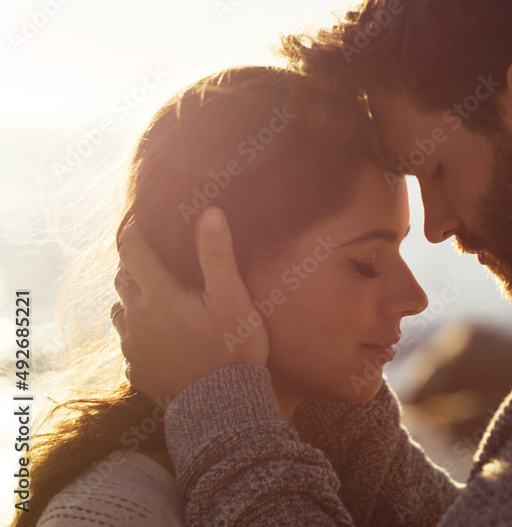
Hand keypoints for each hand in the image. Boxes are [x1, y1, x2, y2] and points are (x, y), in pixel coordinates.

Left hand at [115, 207, 268, 401]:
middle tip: (162, 263)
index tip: (145, 222)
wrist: (222, 407)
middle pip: (123, 278)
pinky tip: (164, 339)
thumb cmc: (232, 349)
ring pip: (121, 310)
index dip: (135, 231)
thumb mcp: (232, 299)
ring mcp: (132, 347)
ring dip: (135, 300)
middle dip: (137, 266)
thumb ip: (217, 255)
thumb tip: (210, 212)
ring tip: (161, 302)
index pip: (131, 249)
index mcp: (158, 294)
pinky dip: (141, 333)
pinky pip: (129, 343)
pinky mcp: (135, 371)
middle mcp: (136, 317)